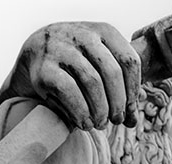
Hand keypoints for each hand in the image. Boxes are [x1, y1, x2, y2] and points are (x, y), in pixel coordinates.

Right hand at [0, 22, 140, 129]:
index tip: (129, 109)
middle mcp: (83, 35)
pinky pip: (70, 92)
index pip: (129, 62)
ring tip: (100, 123)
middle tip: (117, 120)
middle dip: (118, 104)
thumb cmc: (77, 66)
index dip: (133, 91)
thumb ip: (121, 91)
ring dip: (101, 110)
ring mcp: (62, 49)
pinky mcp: (45, 69)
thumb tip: (133, 121)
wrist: (37, 54)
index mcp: (103, 31)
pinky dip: (81, 112)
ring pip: (92, 82)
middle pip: (113, 73)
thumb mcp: (102, 68)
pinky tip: (85, 123)